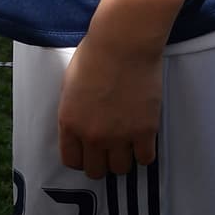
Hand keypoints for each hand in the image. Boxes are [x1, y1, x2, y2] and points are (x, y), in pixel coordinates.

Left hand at [57, 30, 162, 179]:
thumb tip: (79, 127)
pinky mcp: (144, 131)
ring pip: (121, 169)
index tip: (89, 153)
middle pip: (96, 170)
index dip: (81, 159)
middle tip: (109, 150)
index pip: (71, 161)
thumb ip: (73, 112)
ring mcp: (119, 136)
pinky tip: (142, 141)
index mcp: (69, 123)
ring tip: (127, 144)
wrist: (123, 44)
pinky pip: (145, 159)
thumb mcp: (69, 85)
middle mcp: (92, 135)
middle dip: (102, 162)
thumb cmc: (95, 55)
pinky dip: (144, 153)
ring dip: (123, 159)